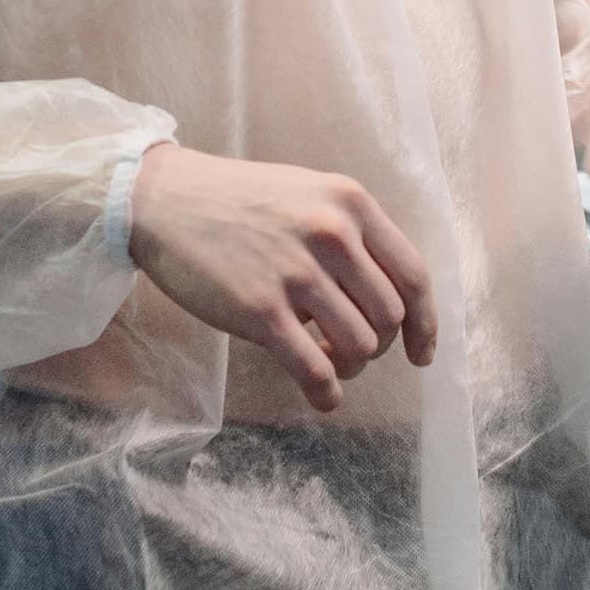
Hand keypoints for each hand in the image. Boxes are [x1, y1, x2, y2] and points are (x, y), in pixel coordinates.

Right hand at [126, 144, 438, 412]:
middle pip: (389, 317)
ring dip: (351, 367)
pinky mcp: (259, 310)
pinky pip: (314, 369)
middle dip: (379, 347)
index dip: (425, 323)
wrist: (164, 199)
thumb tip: (390, 297)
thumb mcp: (308, 194)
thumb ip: (351, 234)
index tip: (421, 351)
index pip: (412, 274)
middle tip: (354, 353)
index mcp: (350, 203)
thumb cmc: (238, 201)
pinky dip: (326, 392)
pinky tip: (321, 395)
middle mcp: (331, 234)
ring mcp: (295, 273)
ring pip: (359, 345)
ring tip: (328, 364)